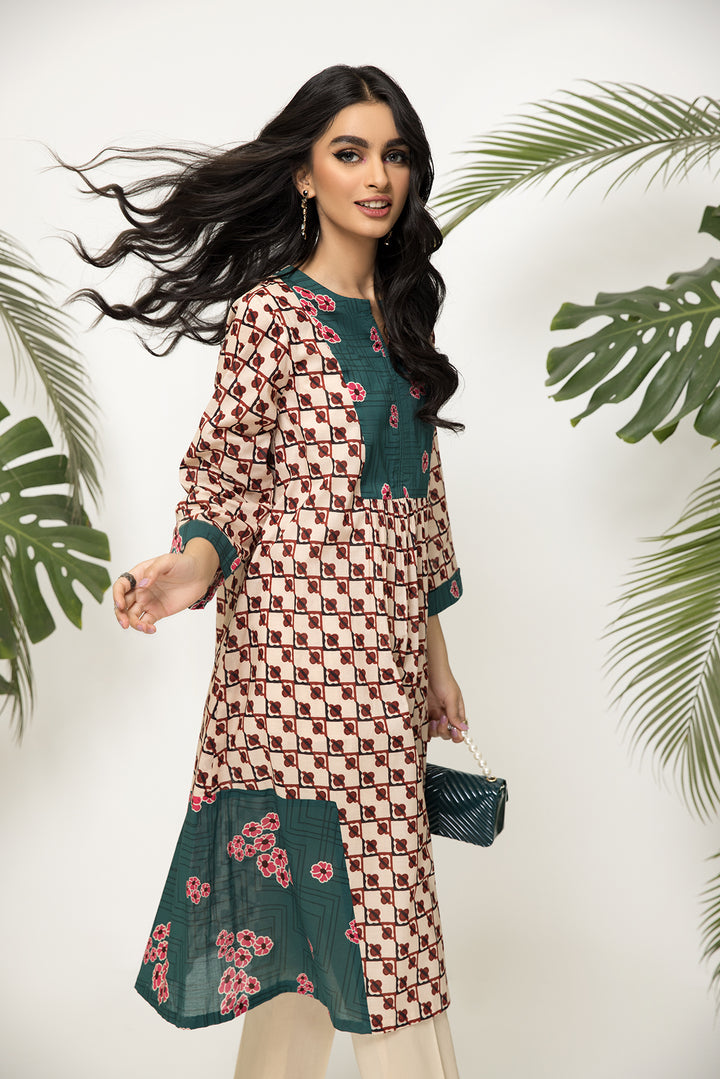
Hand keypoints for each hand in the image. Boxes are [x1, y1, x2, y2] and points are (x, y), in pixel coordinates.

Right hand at [112, 539, 219, 633]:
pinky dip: (145, 628)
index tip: (121, 605)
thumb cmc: (183, 563)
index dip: (116, 595)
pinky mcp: (157, 612)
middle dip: (120, 615)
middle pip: (122, 604)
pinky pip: (146, 622)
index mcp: (138, 575)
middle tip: (124, 623)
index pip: (121, 586)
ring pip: (132, 616)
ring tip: (144, 627)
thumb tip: (142, 584)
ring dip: (133, 624)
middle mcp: (140, 590)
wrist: (199, 574)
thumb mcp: (168, 561)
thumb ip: (153, 570)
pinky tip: (152, 629)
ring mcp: (148, 602)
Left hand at [426, 614, 466, 743]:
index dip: (456, 735)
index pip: (458, 731)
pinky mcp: (422, 713)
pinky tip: (424, 721)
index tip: (453, 733)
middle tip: (442, 718)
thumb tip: (464, 730)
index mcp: (456, 712)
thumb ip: (455, 714)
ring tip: (433, 720)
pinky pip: (423, 727)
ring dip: (435, 730)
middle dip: (445, 731)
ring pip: (435, 733)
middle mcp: (445, 715)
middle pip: (446, 734)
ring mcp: (433, 715)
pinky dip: (424, 728)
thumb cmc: (443, 679)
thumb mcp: (452, 696)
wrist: (426, 669)